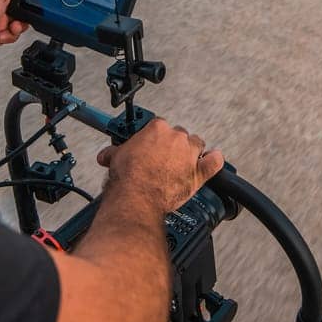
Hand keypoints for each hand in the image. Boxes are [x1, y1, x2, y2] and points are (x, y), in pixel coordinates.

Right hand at [97, 119, 223, 211]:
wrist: (137, 196)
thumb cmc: (129, 177)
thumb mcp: (116, 158)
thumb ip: (114, 153)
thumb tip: (106, 155)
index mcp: (157, 128)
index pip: (159, 126)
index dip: (155, 137)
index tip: (151, 145)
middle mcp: (176, 137)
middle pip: (179, 134)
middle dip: (172, 145)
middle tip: (163, 158)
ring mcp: (189, 154)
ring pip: (197, 145)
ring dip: (192, 151)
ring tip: (183, 161)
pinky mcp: (198, 172)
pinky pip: (214, 163)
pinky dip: (215, 161)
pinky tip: (214, 160)